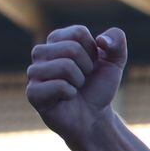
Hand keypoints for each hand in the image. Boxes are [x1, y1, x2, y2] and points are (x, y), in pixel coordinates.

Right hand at [27, 25, 128, 142]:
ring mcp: (34, 73)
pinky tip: (66, 98)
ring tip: (75, 88)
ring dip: (79, 80)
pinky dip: (70, 93)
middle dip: (87, 67)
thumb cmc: (98, 87)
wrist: (93, 117)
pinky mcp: (33, 93)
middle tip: (82, 79)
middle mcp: (41, 53)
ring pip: (65, 66)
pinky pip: (59, 86)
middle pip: (72, 48)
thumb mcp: (114, 62)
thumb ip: (117, 41)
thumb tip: (102, 40)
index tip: (90, 64)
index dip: (93, 51)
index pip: (79, 33)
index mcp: (56, 40)